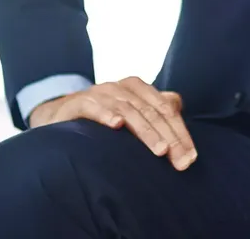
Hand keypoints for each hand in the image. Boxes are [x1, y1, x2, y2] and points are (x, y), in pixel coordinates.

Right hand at [28, 76, 197, 170]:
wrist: (59, 113)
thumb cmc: (103, 115)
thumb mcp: (131, 111)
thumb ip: (155, 109)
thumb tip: (178, 107)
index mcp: (137, 88)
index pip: (166, 108)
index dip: (180, 132)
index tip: (190, 157)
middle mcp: (120, 88)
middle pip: (151, 111)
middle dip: (169, 137)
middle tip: (180, 161)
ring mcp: (99, 93)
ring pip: (128, 110)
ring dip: (145, 130)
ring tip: (159, 150)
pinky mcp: (78, 103)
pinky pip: (94, 107)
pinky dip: (106, 114)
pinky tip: (116, 125)